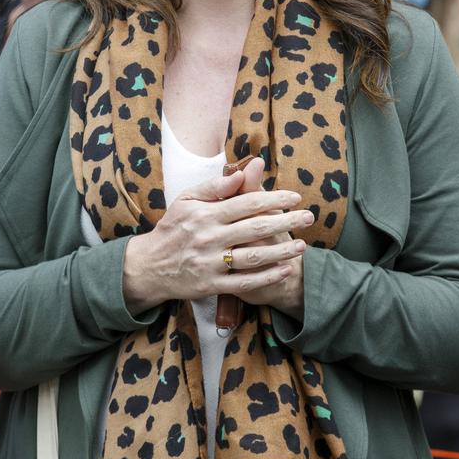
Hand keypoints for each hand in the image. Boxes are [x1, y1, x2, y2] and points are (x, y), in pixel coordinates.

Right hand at [123, 165, 312, 315]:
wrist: (149, 266)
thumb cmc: (173, 228)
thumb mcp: (186, 200)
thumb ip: (215, 187)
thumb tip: (242, 173)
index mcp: (205, 214)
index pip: (247, 202)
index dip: (274, 198)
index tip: (295, 196)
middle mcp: (209, 237)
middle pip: (256, 228)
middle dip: (286, 221)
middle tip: (309, 217)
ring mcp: (210, 263)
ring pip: (253, 256)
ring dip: (281, 250)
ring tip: (301, 245)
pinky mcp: (211, 285)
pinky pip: (244, 282)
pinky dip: (267, 276)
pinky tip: (285, 269)